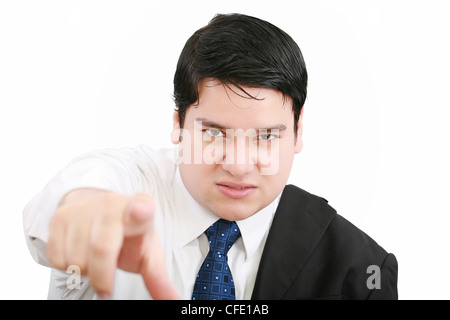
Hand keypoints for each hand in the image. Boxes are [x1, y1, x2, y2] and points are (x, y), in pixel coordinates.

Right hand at [47, 188, 179, 298]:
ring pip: (76, 258)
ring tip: (95, 260)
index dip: (140, 210)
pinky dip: (67, 266)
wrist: (101, 211)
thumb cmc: (130, 236)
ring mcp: (85, 207)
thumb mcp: (147, 253)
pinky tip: (80, 254)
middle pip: (101, 248)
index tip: (141, 211)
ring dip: (85, 271)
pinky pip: (57, 258)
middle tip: (106, 288)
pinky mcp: (61, 215)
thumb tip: (174, 302)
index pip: (141, 207)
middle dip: (102, 277)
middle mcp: (112, 203)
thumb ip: (158, 278)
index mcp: (141, 208)